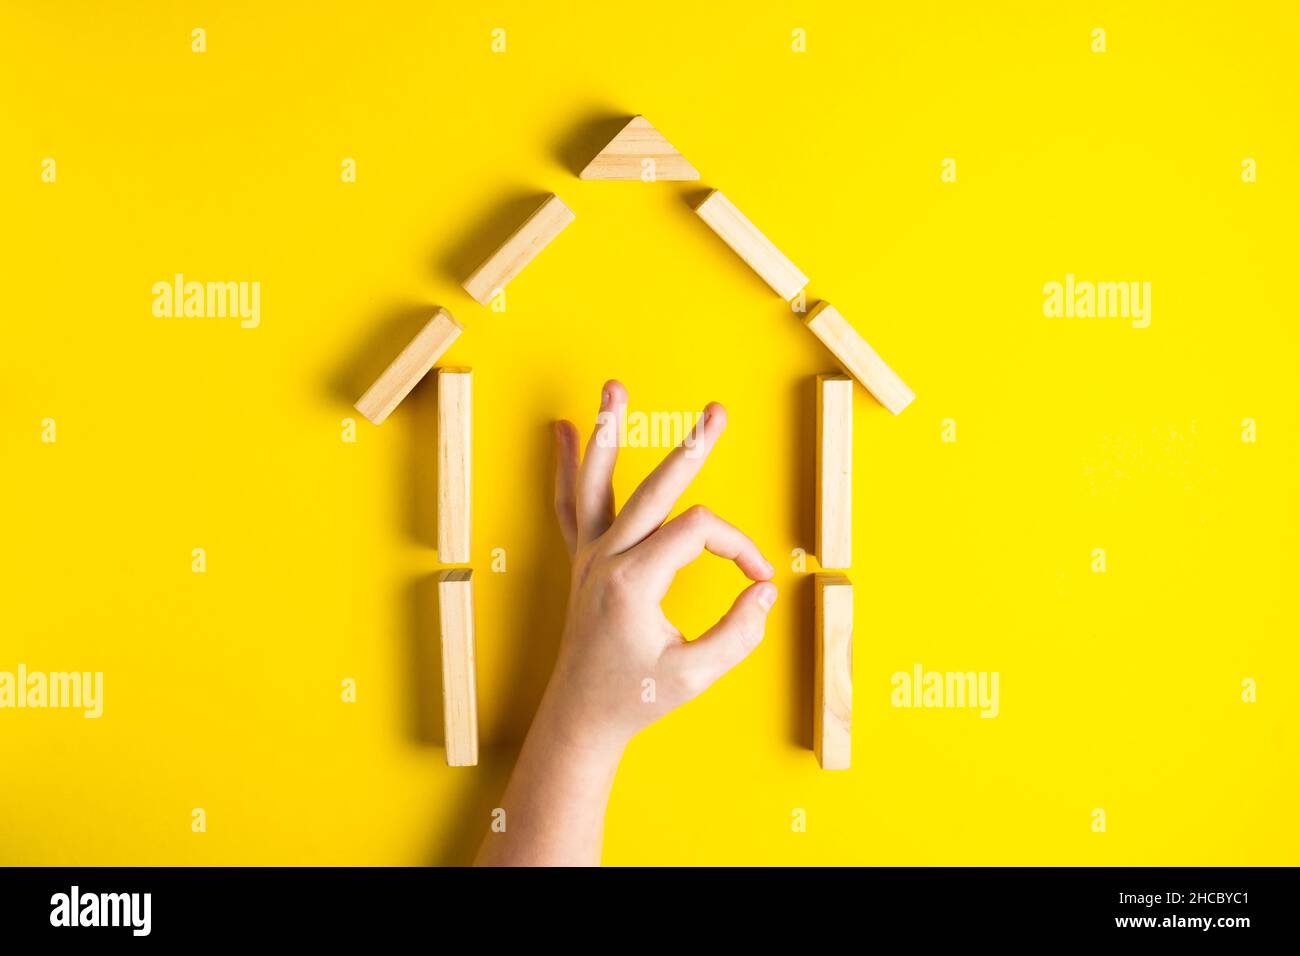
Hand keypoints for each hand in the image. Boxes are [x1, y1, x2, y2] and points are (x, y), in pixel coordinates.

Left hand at [536, 379, 777, 758]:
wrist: (581, 717)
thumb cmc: (635, 698)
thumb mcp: (696, 675)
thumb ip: (738, 632)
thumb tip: (763, 589)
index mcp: (632, 581)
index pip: (699, 532)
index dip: (738, 547)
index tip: (758, 578)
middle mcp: (605, 559)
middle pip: (654, 487)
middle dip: (692, 447)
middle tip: (717, 411)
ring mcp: (589, 557)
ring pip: (597, 482)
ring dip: (607, 433)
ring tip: (613, 388)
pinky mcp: (582, 562)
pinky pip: (571, 505)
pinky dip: (566, 466)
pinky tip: (560, 431)